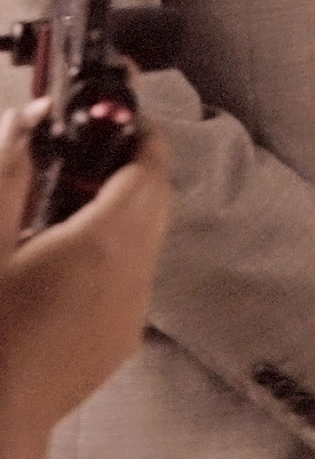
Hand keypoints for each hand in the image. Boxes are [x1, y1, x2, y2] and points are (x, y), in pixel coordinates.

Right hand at [0, 97, 173, 449]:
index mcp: (106, 242)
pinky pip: (129, 281)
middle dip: (129, 169)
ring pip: (146, 241)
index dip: (136, 133)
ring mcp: (131, 312)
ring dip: (119, 215)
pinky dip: (108, 258)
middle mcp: (135, 274)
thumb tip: (29, 118)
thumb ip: (10, 172)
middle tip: (81, 156)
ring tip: (58, 213)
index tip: (111, 115)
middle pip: (156, 200)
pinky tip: (54, 268)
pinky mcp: (118, 342)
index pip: (150, 166)